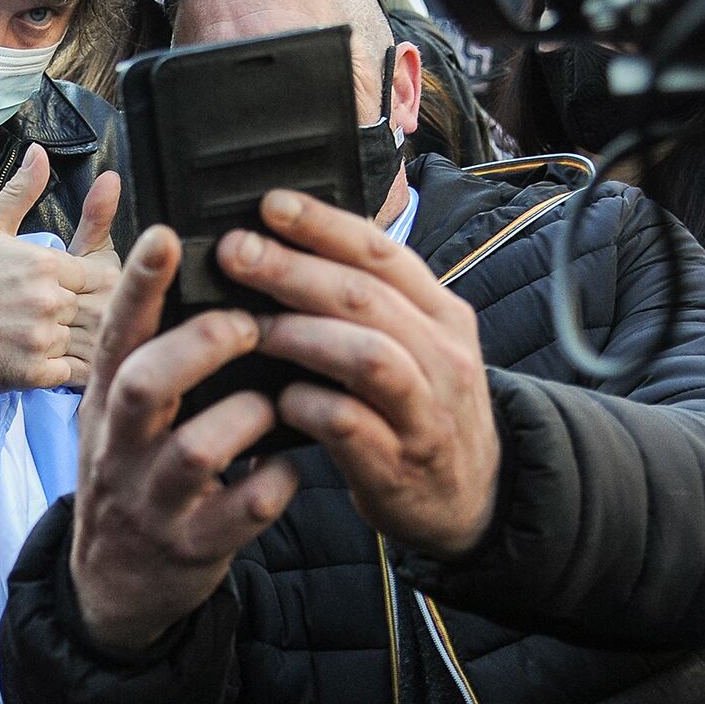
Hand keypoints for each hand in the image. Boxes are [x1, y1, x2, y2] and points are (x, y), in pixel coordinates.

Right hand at [0, 144, 119, 392]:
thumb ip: (21, 191)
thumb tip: (39, 154)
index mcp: (43, 264)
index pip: (94, 275)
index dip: (80, 285)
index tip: (61, 291)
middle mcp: (48, 300)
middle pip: (91, 309)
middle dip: (77, 314)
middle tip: (52, 318)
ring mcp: (41, 338)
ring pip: (82, 342)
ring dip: (69, 342)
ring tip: (40, 338)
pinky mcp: (33, 373)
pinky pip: (70, 374)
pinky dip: (62, 370)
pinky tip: (40, 360)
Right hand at [67, 227, 299, 651]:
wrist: (113, 588)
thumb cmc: (133, 473)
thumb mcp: (118, 415)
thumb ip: (148, 354)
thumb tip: (196, 272)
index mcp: (104, 402)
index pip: (116, 333)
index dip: (138, 284)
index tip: (167, 234)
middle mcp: (120, 447)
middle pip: (144, 383)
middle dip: (202, 344)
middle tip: (248, 323)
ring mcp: (153, 500)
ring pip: (197, 448)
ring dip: (248, 415)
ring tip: (276, 402)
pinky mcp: (192, 546)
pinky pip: (243, 509)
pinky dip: (275, 481)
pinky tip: (290, 467)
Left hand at [219, 189, 500, 558]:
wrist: (468, 499)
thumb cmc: (419, 410)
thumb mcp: (416, 346)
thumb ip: (368, 303)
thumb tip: (286, 248)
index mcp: (442, 314)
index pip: (382, 253)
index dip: (324, 225)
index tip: (270, 204)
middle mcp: (441, 356)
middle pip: (366, 298)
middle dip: (294, 269)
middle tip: (236, 252)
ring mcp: (423, 412)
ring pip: (366, 357)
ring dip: (301, 336)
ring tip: (251, 329)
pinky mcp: (398, 465)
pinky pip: (349, 424)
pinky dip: (308, 405)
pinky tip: (278, 399)